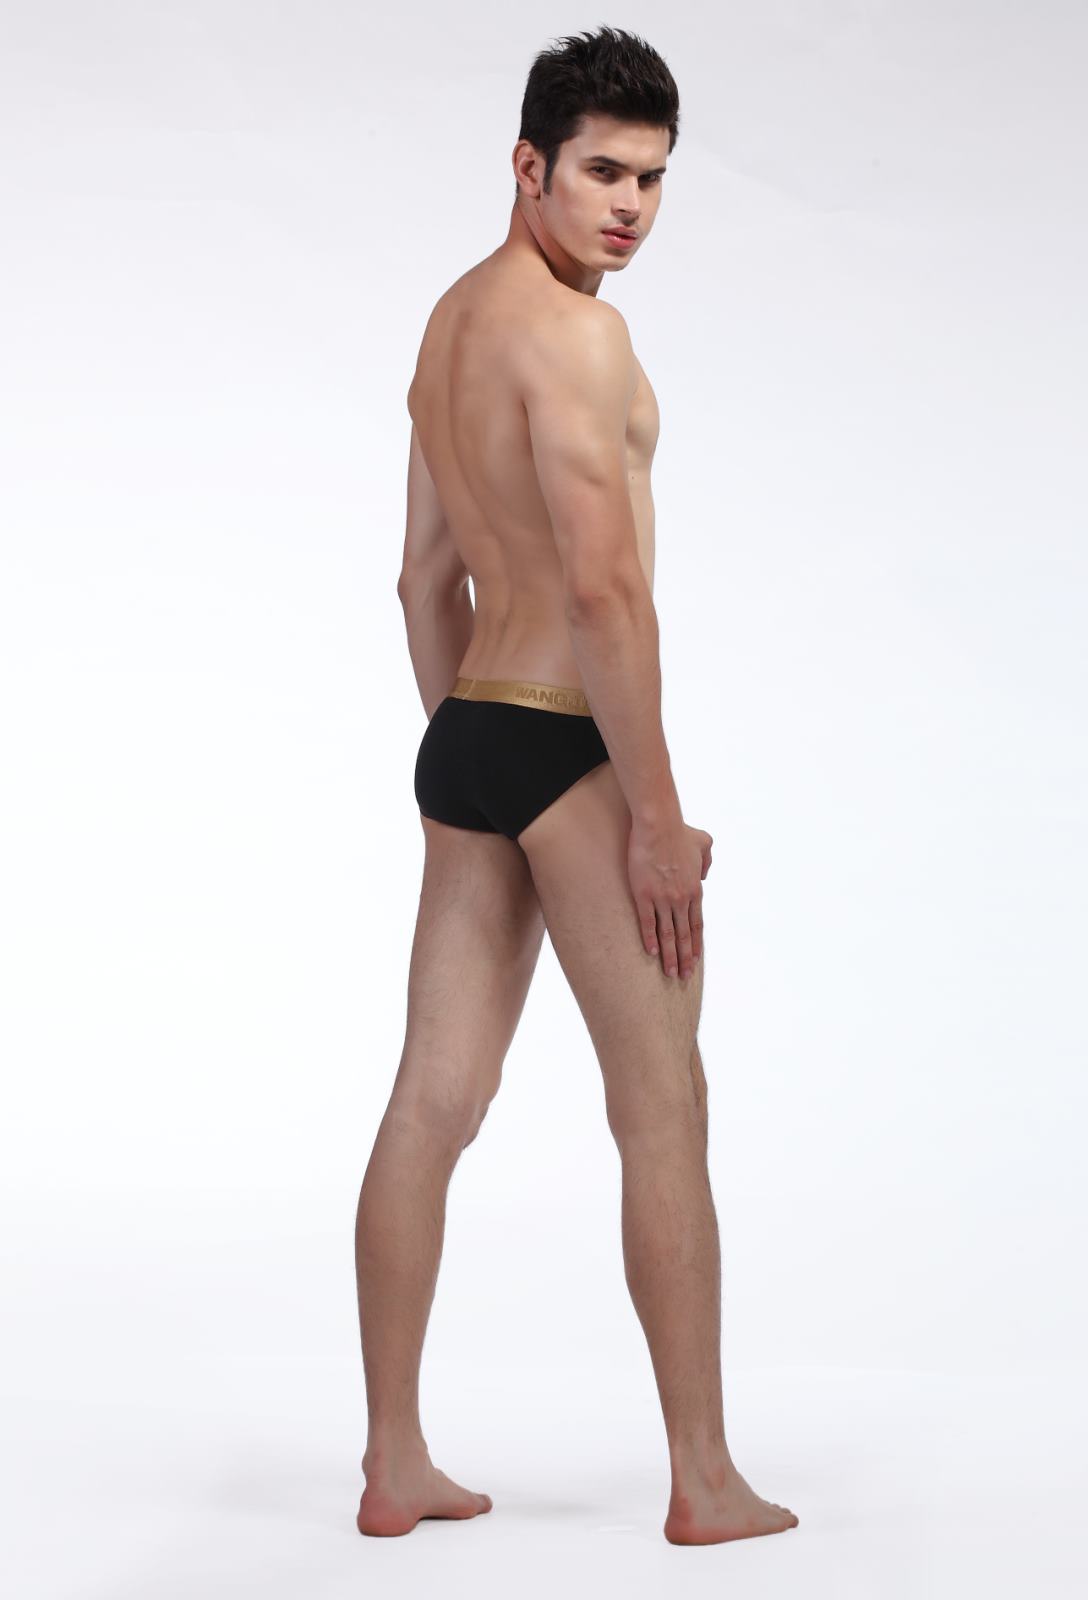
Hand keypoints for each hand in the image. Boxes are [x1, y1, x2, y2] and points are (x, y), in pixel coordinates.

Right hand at [627, 816, 712, 978]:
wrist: (659, 825)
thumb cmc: (679, 830)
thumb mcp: (703, 842)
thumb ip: (707, 860)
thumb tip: (705, 874)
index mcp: (694, 889)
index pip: (697, 923)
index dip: (696, 943)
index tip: (695, 959)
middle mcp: (681, 898)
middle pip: (684, 934)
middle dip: (685, 958)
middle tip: (683, 976)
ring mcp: (662, 898)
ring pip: (668, 933)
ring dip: (670, 955)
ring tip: (670, 972)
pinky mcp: (643, 894)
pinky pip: (648, 922)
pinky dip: (650, 939)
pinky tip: (652, 953)